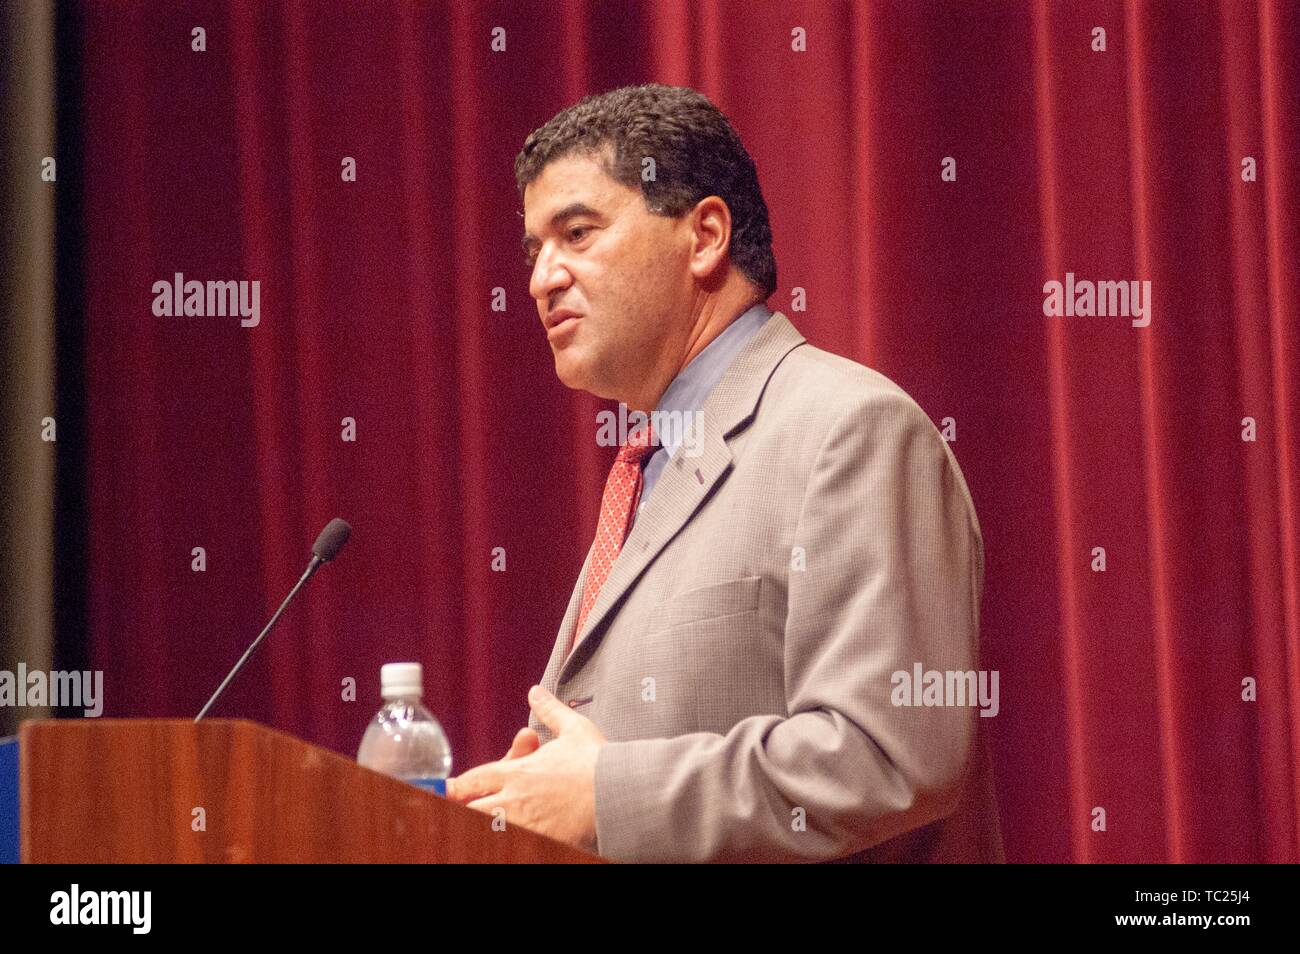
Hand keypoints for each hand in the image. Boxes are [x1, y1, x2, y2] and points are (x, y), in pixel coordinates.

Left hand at [445, 685, 606, 851]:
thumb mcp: (574, 729)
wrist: (619, 793)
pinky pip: (513, 843)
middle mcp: (515, 800)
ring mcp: (526, 824)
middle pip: (470, 811)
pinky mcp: (542, 841)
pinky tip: (512, 838)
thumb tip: (535, 691)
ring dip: (483, 825)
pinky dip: (506, 840)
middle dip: (463, 810)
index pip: (472, 781)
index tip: (447, 790)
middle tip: (462, 810)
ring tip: (478, 826)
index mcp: (518, 773)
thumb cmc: (598, 762)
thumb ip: (550, 710)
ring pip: (486, 829)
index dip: (455, 788)